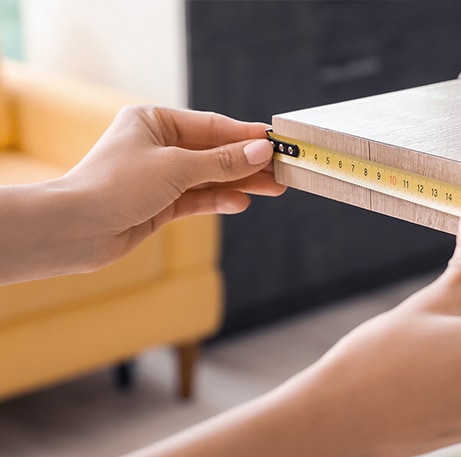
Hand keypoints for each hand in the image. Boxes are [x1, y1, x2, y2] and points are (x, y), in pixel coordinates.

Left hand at [57, 106, 284, 269]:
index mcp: (154, 121)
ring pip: (209, 177)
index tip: (277, 141)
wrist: (75, 229)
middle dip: (248, 162)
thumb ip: (222, 161)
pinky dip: (218, 200)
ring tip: (274, 188)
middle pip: (213, 153)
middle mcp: (157, 146)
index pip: (211, 125)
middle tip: (282, 170)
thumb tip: (262, 150)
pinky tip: (241, 202)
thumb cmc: (115, 185)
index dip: (245, 135)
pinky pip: (197, 198)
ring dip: (240, 183)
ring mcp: (159, 177)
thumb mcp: (176, 167)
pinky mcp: (159, 204)